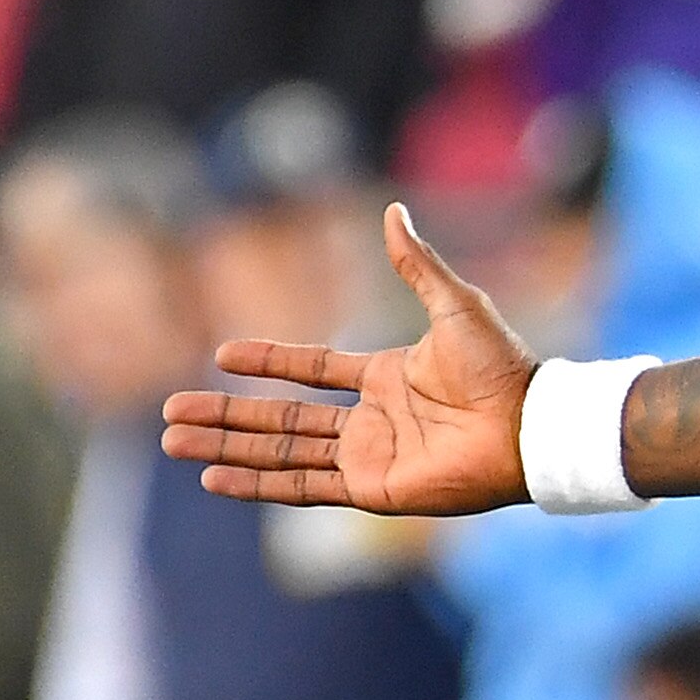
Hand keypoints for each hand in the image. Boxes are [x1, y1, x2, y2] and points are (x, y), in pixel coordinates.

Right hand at [159, 205, 536, 512]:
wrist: (528, 426)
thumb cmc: (501, 368)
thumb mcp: (454, 305)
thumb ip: (415, 264)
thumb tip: (393, 210)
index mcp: (388, 376)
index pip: (315, 369)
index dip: (271, 362)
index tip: (222, 354)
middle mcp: (374, 419)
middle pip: (283, 416)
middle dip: (226, 414)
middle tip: (171, 410)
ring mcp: (369, 456)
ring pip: (281, 451)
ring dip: (226, 446)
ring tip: (172, 441)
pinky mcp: (372, 489)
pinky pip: (303, 487)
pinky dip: (257, 482)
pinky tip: (214, 477)